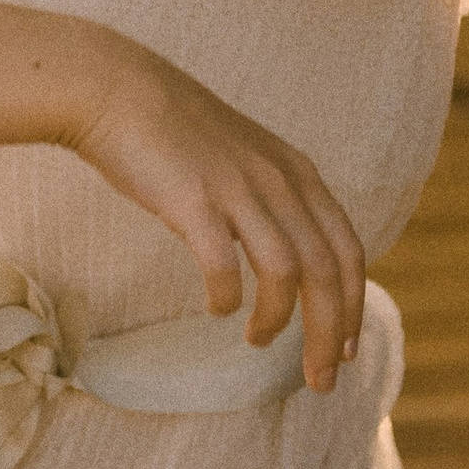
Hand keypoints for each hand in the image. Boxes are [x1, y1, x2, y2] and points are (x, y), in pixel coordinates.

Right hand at [66, 40, 367, 388]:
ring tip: (257, 342)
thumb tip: (290, 257)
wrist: (116, 89)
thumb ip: (274, 196)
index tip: (346, 350)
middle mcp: (279, 181)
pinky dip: (227, 298)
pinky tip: (218, 310)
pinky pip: (224, 267)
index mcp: (297, 172)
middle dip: (329, 333)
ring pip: (287, 274)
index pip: (348, 250)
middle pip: (327, 272)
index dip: (353, 306)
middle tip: (319, 379)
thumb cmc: (174, 131)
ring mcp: (238, 190)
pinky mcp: (194, 201)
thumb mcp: (245, 157)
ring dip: (279, 321)